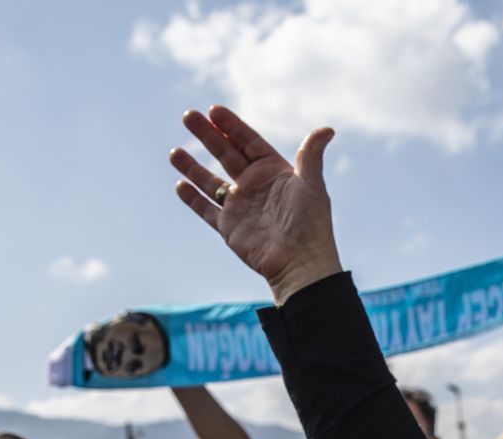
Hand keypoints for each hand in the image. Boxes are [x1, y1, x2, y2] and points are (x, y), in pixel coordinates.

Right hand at [171, 106, 341, 304]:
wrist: (299, 263)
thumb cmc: (310, 224)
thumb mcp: (311, 185)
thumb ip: (311, 156)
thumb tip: (328, 129)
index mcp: (274, 171)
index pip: (248, 142)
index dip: (231, 126)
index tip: (214, 110)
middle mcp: (254, 185)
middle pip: (226, 154)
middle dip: (207, 136)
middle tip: (189, 116)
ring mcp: (240, 206)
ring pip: (210, 181)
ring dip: (192, 166)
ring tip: (174, 152)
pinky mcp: (229, 227)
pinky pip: (206, 210)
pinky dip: (192, 199)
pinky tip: (179, 185)